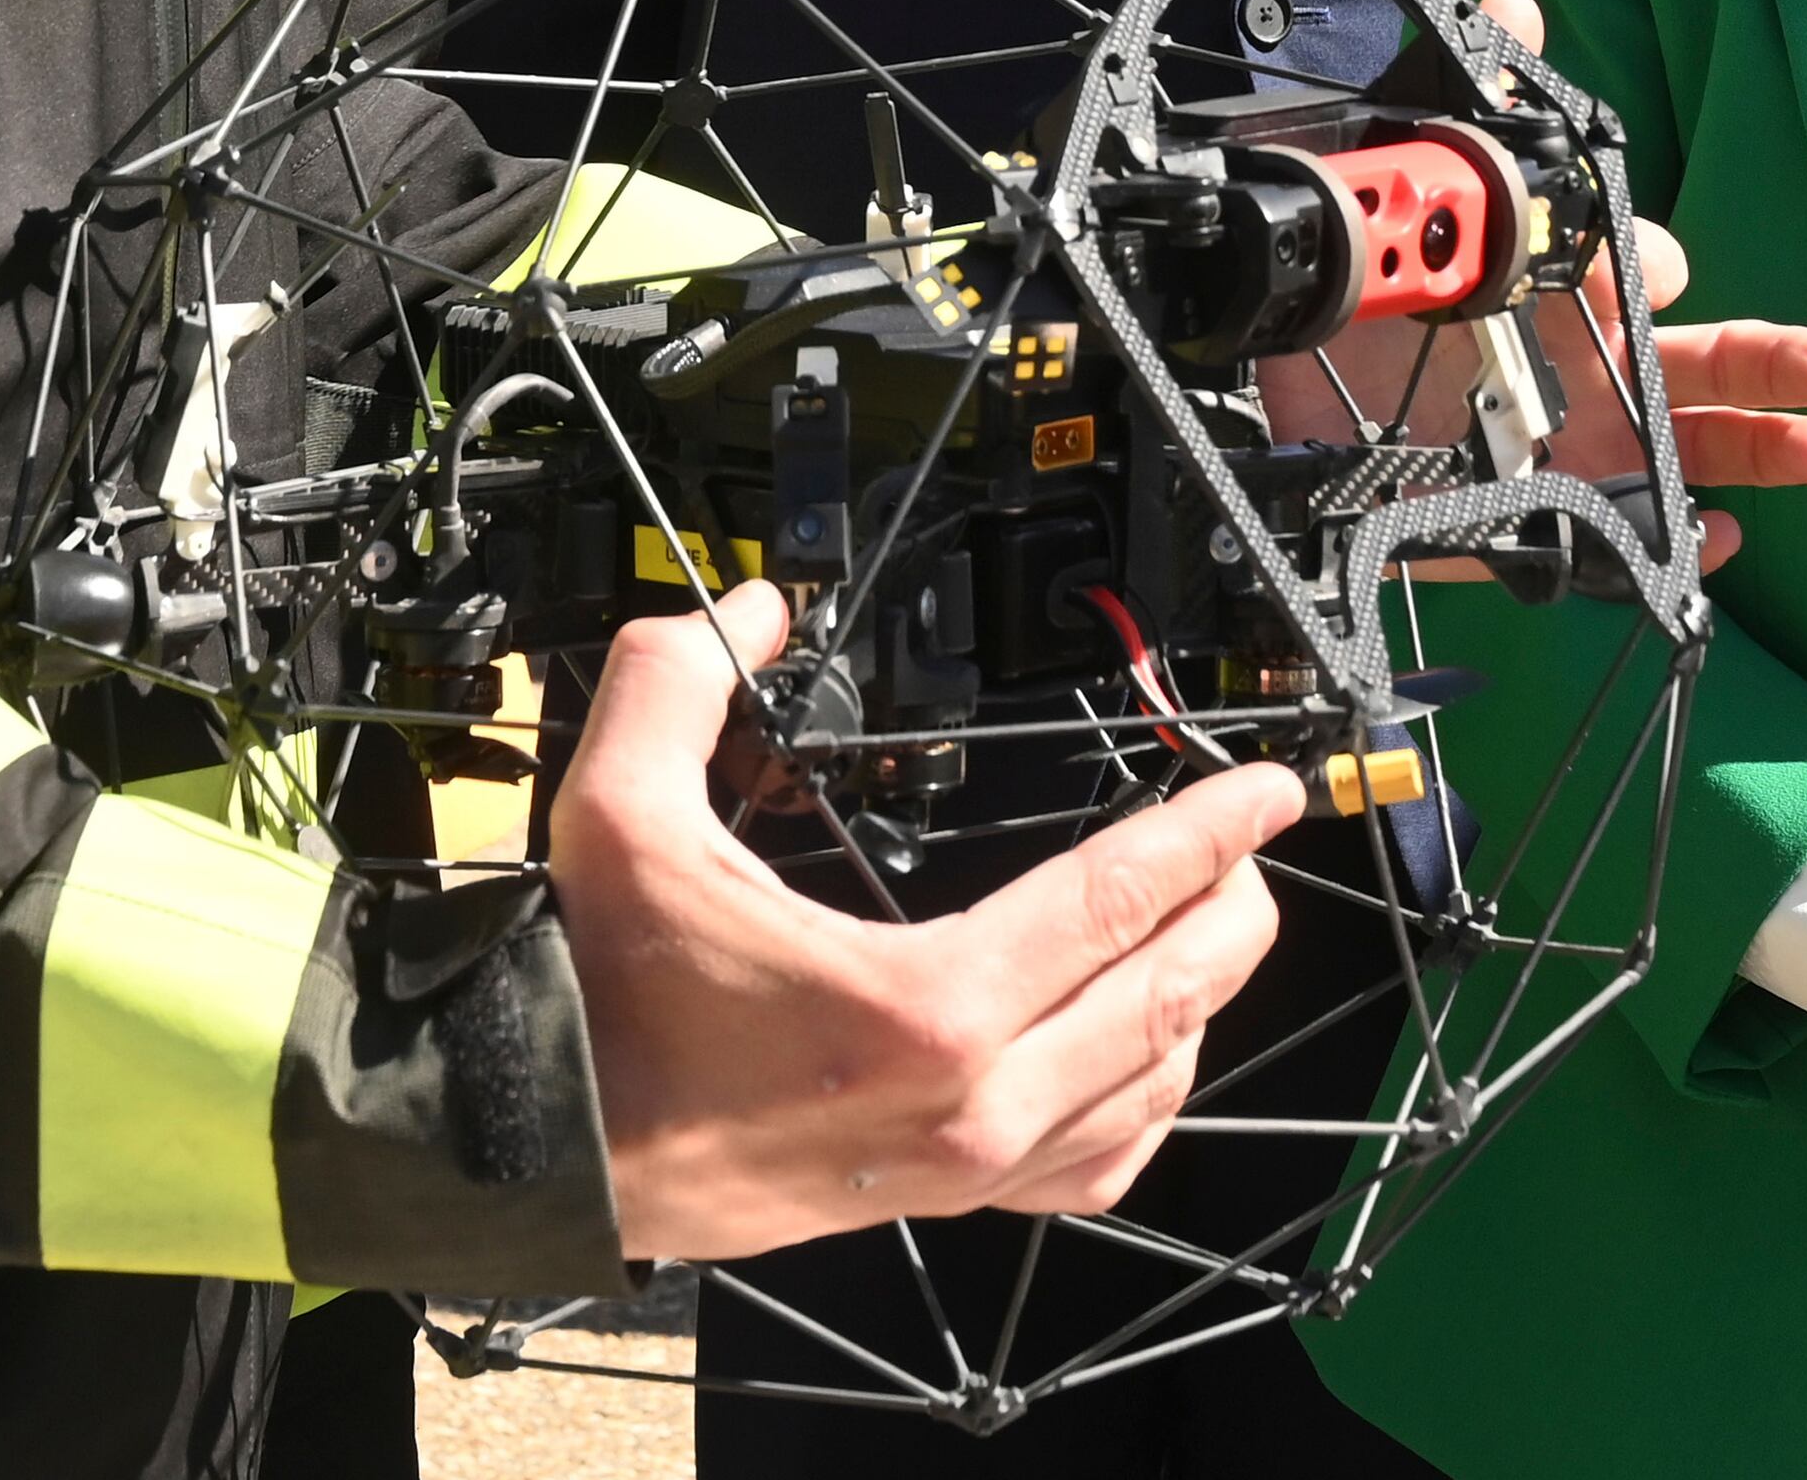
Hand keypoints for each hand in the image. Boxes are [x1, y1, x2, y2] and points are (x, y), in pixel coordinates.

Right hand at [556, 581, 1306, 1259]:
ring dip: (1199, 1002)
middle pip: (1163, 997)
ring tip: (1218, 931)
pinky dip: (1147, 1107)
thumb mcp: (617, 815)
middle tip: (1256, 847)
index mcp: (921, 1006)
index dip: (1207, 834)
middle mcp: (968, 1100)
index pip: (1115, 902)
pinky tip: (1154, 1060)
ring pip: (1146, 1087)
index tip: (1268, 792)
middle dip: (1229, 911)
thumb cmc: (593, 1000)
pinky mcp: (937, 1201)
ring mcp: (961, 1166)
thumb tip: (750, 605)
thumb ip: (679, 682)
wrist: (538, 1146)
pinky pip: (1091, 1169)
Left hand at [1255, 0, 1806, 565]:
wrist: (1290, 386)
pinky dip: (1679, 541)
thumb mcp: (1420, 187)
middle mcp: (1591, 369)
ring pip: (1688, 451)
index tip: (1656, 268)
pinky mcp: (1538, 522)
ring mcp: (1577, 449)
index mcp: (1567, 288)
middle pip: (1702, 365)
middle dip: (1771, 362)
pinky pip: (1619, 541)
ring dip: (1757, 448)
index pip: (1639, 267)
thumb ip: (1476, 101)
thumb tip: (1514, 3)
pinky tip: (1716, 537)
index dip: (1653, 263)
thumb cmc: (1384, 285)